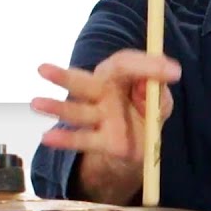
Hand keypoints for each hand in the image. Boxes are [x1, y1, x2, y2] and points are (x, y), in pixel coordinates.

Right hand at [31, 50, 180, 202]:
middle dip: (64, 78)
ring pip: (76, 112)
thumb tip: (152, 83)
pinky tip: (47, 138)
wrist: (141, 145)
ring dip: (56, 108)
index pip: (126, 64)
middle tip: (42, 70)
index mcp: (121, 76)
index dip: (148, 65)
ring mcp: (99, 116)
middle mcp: (104, 92)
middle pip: (84, 84)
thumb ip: (158, 92)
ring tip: (36, 104)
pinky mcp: (100, 140)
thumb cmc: (147, 111)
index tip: (174, 72)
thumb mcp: (160, 101)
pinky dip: (66, 140)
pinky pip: (82, 139)